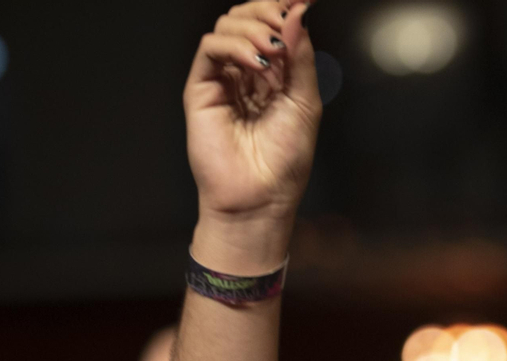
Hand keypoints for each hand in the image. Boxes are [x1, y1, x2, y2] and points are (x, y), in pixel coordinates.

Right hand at [185, 2, 322, 271]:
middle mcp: (246, 73)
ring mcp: (222, 79)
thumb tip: (297, 12)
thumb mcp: (305, 102)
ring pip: (228, 26)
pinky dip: (235, 45)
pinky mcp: (201, 89)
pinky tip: (257, 63)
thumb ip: (301, 57)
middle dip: (268, 13)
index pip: (273, 27)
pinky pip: (211, 48)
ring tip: (272, 53)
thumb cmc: (285, 161)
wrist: (260, 197)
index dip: (283, 8)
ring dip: (253, 29)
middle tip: (283, 30)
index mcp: (273, 75)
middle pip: (247, 18)